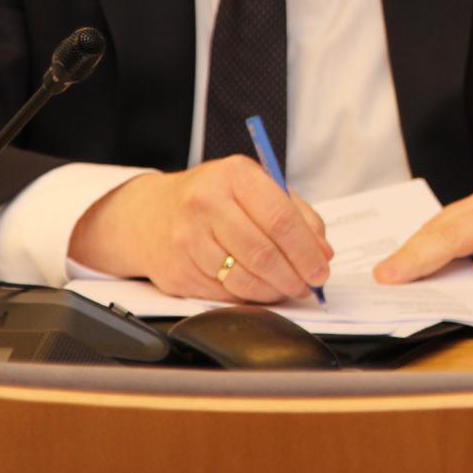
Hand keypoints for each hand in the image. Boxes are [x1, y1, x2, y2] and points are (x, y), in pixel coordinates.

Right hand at [68, 155, 331, 302]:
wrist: (150, 214)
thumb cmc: (214, 198)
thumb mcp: (256, 187)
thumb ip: (297, 214)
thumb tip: (323, 252)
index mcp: (235, 175)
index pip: (281, 218)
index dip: (306, 250)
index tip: (322, 268)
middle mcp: (206, 204)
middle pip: (263, 253)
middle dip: (294, 276)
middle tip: (309, 286)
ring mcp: (187, 239)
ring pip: (243, 278)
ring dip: (273, 291)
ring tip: (287, 289)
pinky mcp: (176, 271)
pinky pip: (222, 293)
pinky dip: (247, 297)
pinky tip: (257, 290)